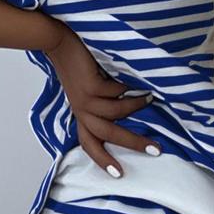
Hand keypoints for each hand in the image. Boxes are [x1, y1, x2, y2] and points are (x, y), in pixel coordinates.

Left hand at [43, 23, 159, 177]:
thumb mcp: (88, 88)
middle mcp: (81, 110)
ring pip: (116, 114)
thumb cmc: (78, 61)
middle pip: (107, 135)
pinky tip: (139, 83)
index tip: (119, 174)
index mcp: (80, 113)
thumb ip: (102, 102)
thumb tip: (130, 113)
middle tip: (156, 150)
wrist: (57, 39)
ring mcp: (84, 99)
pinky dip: (130, 90)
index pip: (89, 143)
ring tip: (150, 98)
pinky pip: (117, 95)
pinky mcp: (90, 86)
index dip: (102, 160)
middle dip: (133, 144)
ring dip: (136, 107)